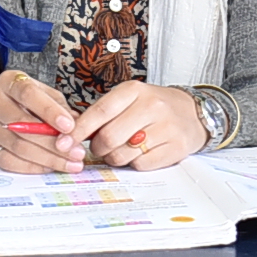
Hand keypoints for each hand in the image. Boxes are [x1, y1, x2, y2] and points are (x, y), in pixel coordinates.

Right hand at [0, 68, 85, 172]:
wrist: (1, 111)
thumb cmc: (29, 101)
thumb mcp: (45, 94)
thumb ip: (60, 107)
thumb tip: (78, 126)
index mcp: (9, 83)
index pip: (28, 94)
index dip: (50, 111)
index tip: (69, 126)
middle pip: (23, 125)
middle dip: (54, 142)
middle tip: (77, 152)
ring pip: (19, 146)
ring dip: (49, 158)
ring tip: (71, 163)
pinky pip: (10, 162)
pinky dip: (33, 167)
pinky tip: (51, 167)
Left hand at [71, 79, 204, 169]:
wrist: (193, 113)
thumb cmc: (153, 107)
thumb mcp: (130, 100)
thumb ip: (103, 114)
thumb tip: (71, 135)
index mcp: (134, 91)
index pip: (100, 112)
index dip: (79, 130)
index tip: (64, 142)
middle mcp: (151, 106)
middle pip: (109, 138)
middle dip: (98, 148)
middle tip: (100, 148)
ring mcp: (165, 127)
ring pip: (123, 154)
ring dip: (115, 158)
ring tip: (122, 149)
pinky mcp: (175, 147)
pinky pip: (141, 165)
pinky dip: (135, 164)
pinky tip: (140, 153)